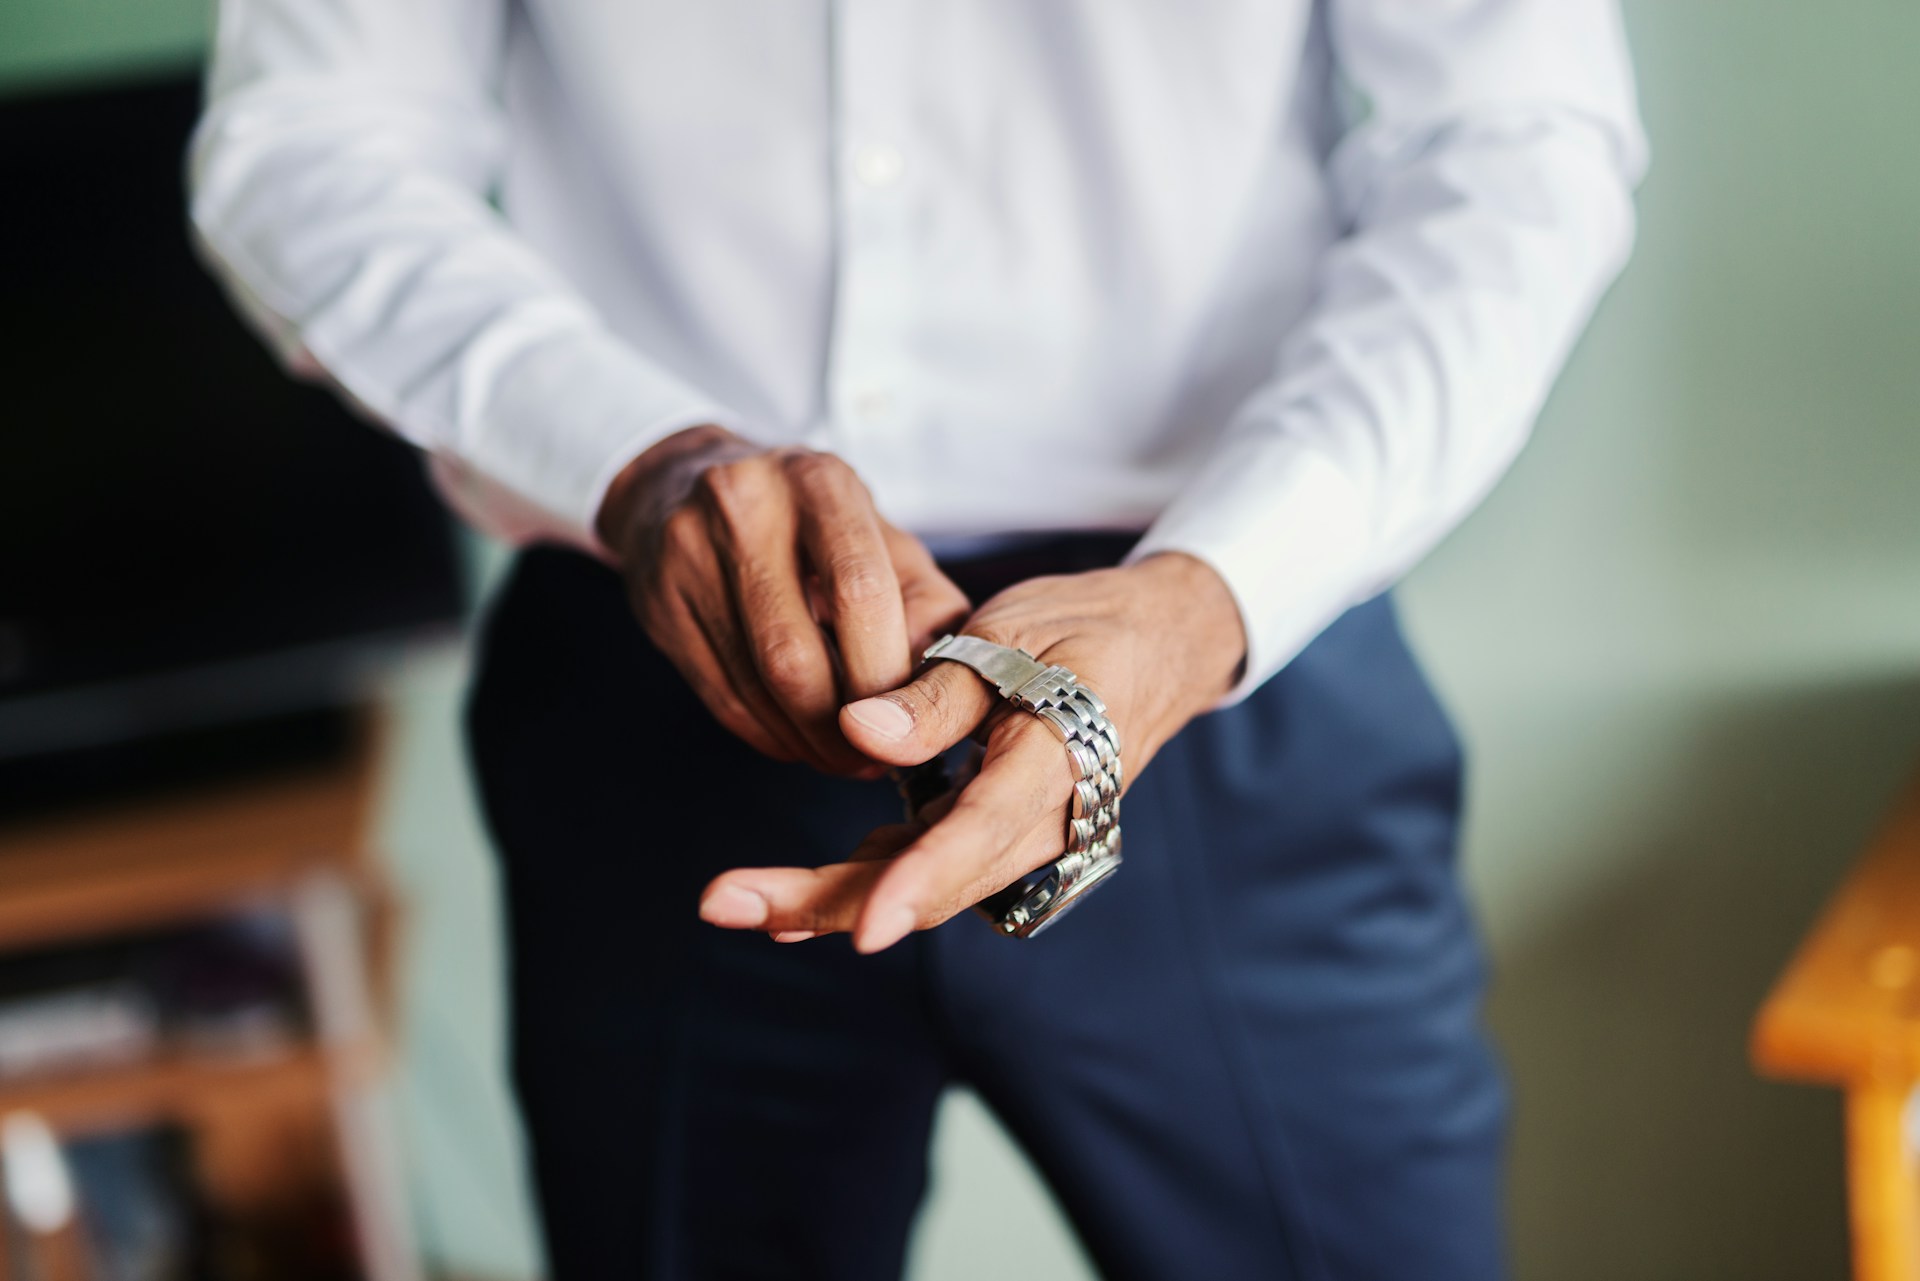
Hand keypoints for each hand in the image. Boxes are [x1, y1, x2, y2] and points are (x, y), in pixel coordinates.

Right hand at [598, 425, 970, 774]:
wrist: (685, 483)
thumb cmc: (810, 522)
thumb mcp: (880, 536)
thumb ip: (925, 604)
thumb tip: (943, 685)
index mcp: (819, 481)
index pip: (859, 591)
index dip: (885, 673)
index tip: (909, 718)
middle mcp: (745, 505)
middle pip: (797, 652)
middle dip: (844, 725)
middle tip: (874, 759)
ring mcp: (688, 550)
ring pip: (757, 684)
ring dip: (809, 743)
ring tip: (844, 757)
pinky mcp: (656, 600)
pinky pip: (721, 697)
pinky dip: (769, 735)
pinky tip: (797, 740)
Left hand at [696, 551, 1246, 949]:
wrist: (1159, 650)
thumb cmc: (1087, 631)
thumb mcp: (1016, 635)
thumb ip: (941, 690)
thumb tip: (857, 730)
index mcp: (1057, 763)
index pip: (983, 831)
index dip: (922, 881)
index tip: (864, 929)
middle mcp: (1043, 822)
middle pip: (932, 882)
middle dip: (830, 901)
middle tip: (726, 904)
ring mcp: (1018, 837)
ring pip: (920, 884)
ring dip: (829, 898)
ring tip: (734, 904)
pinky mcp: (990, 832)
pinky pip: (923, 866)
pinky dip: (860, 880)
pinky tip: (787, 903)